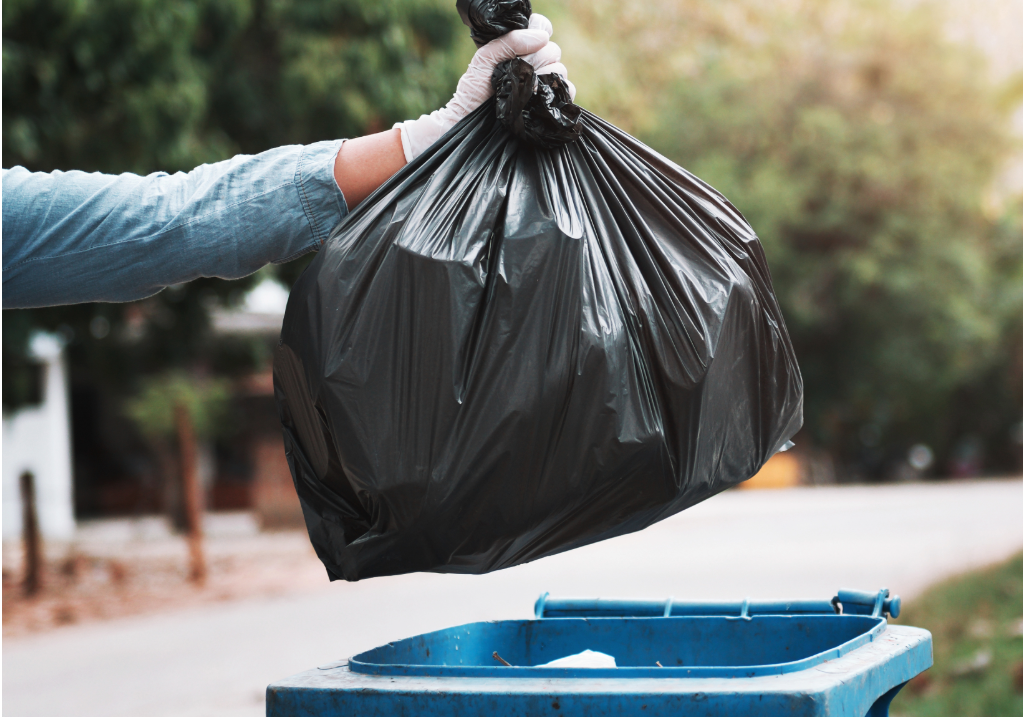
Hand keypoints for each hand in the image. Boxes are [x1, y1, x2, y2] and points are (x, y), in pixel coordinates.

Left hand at [394, 14, 573, 161]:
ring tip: (525, 90)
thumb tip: (541, 37)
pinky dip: (558, 93)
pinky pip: (568, 92)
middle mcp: (535, 64)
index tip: (530, 44)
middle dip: (538, 59)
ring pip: (561, 70)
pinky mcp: (549, 105)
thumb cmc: (472, 92)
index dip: (540, 31)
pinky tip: (540, 98)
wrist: (470, 124)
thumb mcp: (484, 60)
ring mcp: (544, 85)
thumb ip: (508, 42)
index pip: (542, 29)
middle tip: (519, 73)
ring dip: (545, 77)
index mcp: (520, 49)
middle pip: (553, 50)